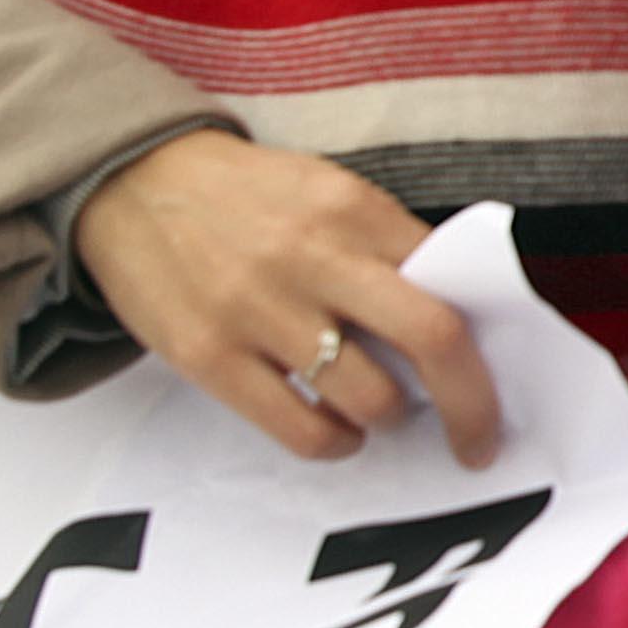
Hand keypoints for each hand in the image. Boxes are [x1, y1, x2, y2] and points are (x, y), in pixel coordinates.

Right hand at [71, 131, 503, 465]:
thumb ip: (388, 247)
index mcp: (353, 209)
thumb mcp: (327, 194)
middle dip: (472, 405)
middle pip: (432, 338)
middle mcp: (312, 256)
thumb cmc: (246, 198)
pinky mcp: (209, 356)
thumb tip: (459, 320)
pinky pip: (301, 429)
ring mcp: (258, 309)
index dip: (486, 343)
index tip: (498, 381)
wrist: (129, 182)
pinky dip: (337, 444)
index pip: (452, 282)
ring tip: (381, 413)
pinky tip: (337, 433)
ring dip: (392, 421)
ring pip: (370, 398)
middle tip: (479, 442)